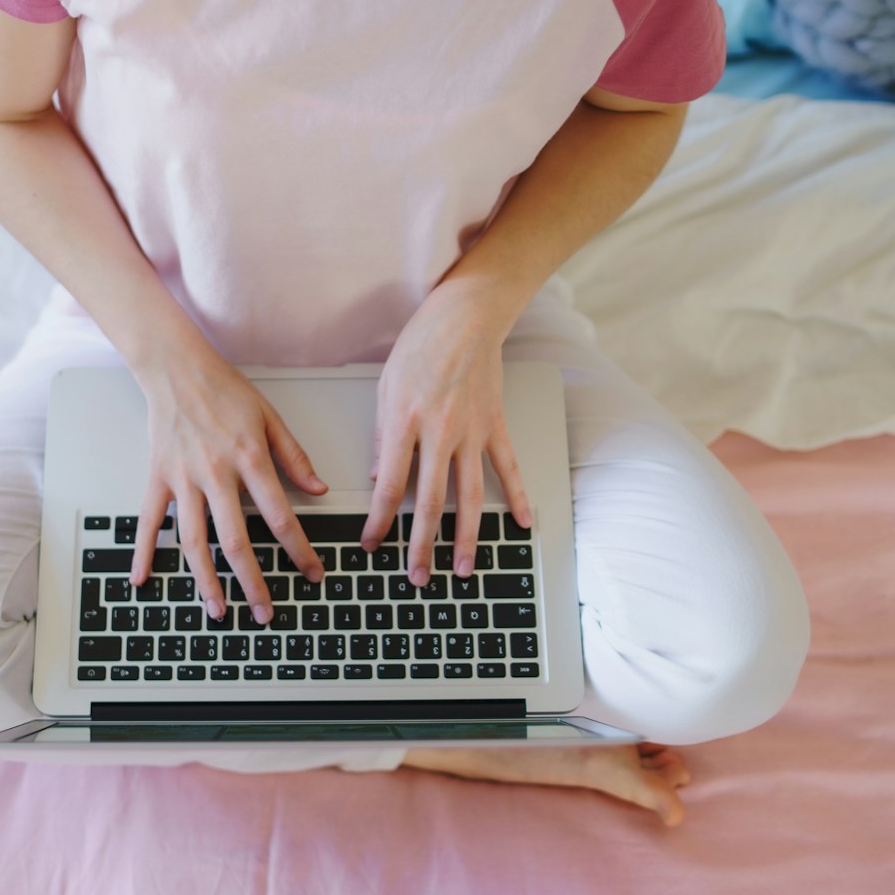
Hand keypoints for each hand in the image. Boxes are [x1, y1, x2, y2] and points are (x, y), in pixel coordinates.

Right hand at [131, 343, 327, 623]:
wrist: (177, 368)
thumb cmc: (225, 390)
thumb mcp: (270, 418)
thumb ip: (294, 457)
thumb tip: (319, 489)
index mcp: (249, 460)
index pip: (280, 517)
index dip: (300, 551)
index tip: (313, 574)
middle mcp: (215, 475)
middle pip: (236, 541)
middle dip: (254, 583)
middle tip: (266, 613)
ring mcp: (183, 480)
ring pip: (194, 541)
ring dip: (207, 581)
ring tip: (219, 611)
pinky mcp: (158, 479)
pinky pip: (149, 521)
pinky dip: (144, 551)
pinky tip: (142, 578)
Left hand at [361, 286, 533, 581]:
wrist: (465, 317)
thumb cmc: (420, 347)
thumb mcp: (385, 388)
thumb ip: (383, 437)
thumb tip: (380, 477)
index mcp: (404, 422)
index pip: (388, 486)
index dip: (379, 522)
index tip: (372, 544)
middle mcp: (440, 432)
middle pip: (430, 502)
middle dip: (421, 545)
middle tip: (417, 577)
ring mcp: (472, 431)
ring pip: (470, 496)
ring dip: (465, 538)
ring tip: (462, 569)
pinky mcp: (496, 426)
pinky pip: (508, 468)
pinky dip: (518, 497)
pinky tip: (523, 524)